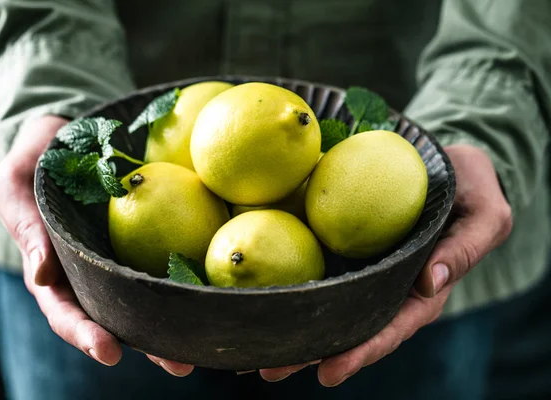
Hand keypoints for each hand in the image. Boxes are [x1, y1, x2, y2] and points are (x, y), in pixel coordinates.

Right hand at [0, 115, 193, 375]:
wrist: (69, 134)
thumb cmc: (34, 161)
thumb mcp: (15, 185)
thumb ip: (26, 226)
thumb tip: (43, 275)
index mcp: (58, 271)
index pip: (68, 311)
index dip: (85, 334)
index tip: (108, 351)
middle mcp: (95, 271)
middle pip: (119, 316)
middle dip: (146, 344)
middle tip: (178, 364)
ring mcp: (126, 255)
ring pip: (151, 296)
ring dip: (177, 323)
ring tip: (205, 345)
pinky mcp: (153, 235)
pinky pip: (171, 257)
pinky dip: (191, 277)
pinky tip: (216, 291)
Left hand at [259, 144, 512, 385]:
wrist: (447, 164)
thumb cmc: (471, 187)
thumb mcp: (484, 213)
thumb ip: (466, 247)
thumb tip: (431, 281)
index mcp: (421, 290)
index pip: (390, 328)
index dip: (361, 351)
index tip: (328, 370)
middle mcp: (387, 287)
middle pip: (348, 327)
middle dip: (311, 351)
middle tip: (270, 369)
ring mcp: (363, 270)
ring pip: (326, 306)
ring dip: (292, 327)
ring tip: (253, 349)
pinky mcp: (343, 247)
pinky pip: (317, 269)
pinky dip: (291, 285)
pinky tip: (260, 295)